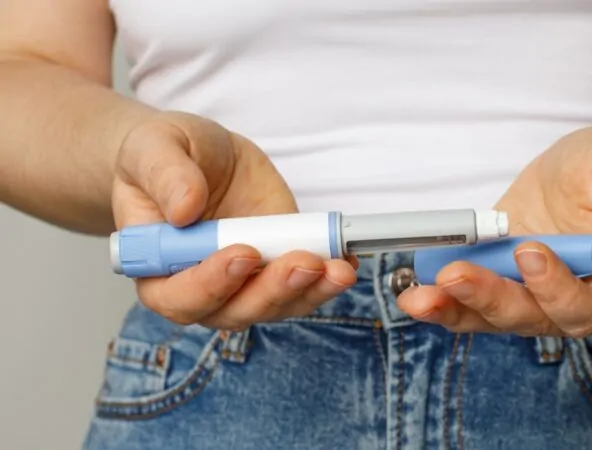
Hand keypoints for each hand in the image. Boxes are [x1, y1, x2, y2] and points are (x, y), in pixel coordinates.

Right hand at [112, 111, 356, 330]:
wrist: (197, 154)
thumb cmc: (161, 157)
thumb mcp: (153, 149)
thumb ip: (165, 176)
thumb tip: (185, 208)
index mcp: (156, 268)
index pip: (178, 296)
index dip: (210, 284)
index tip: (243, 254)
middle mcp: (200, 288)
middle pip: (234, 311)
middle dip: (272, 291)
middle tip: (304, 262)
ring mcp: (243, 283)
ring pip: (276, 305)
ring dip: (309, 291)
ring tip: (337, 268)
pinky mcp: (277, 268)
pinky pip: (304, 286)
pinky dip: (328, 278)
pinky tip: (345, 261)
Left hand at [397, 125, 591, 336]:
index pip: (582, 305)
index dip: (553, 288)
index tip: (529, 251)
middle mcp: (563, 298)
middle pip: (526, 317)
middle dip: (486, 299)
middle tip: (451, 276)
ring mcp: (524, 289)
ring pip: (487, 314)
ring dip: (451, 307)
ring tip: (415, 296)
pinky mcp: (495, 273)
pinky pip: (466, 294)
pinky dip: (439, 294)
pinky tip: (410, 286)